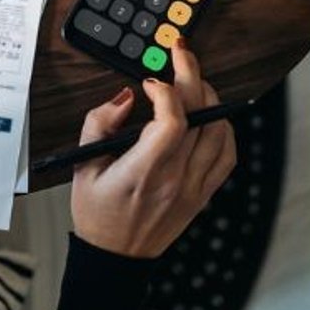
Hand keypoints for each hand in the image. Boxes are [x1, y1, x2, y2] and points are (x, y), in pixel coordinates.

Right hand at [70, 43, 237, 257]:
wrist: (116, 257)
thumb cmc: (97, 212)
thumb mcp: (82, 167)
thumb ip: (99, 123)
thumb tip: (127, 96)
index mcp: (142, 172)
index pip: (172, 122)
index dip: (166, 91)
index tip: (150, 81)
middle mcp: (174, 179)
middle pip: (199, 116)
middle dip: (191, 75)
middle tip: (180, 52)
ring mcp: (194, 187)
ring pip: (219, 131)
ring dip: (210, 98)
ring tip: (194, 81)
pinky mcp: (204, 193)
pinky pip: (227, 155)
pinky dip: (224, 129)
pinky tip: (210, 115)